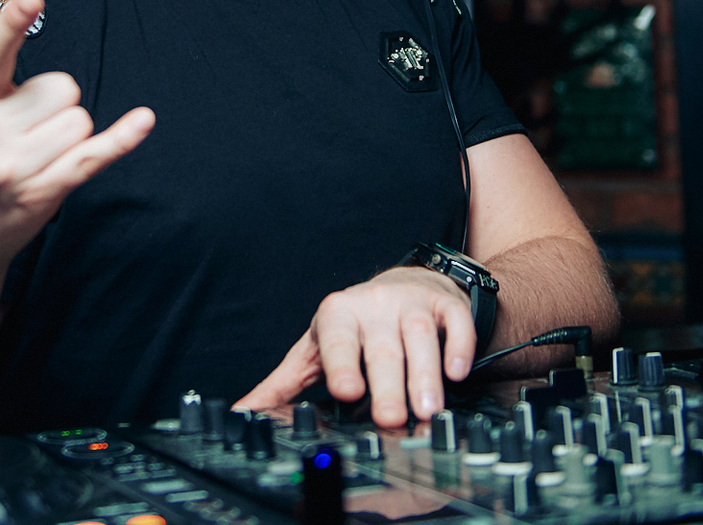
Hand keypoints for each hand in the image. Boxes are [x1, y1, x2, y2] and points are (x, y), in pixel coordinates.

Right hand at [0, 0, 151, 265]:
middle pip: (62, 86)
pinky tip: (143, 121)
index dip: (12, 23)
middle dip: (54, 101)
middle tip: (25, 121)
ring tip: (36, 146)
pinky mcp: (44, 191)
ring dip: (69, 130)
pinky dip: (120, 139)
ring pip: (80, 119)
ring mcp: (13, 166)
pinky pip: (94, 154)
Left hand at [236, 267, 478, 428]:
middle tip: (390, 417)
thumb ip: (283, 383)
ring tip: (426, 409)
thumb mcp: (314, 350)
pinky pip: (455, 322)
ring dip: (424, 375)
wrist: (403, 285)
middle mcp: (373, 305)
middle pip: (381, 348)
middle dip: (387, 383)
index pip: (337, 340)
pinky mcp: (445, 304)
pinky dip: (458, 346)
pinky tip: (457, 372)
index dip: (342, 363)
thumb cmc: (354, 328)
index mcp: (337, 315)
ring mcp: (411, 303)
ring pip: (419, 337)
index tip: (346, 391)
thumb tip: (244, 412)